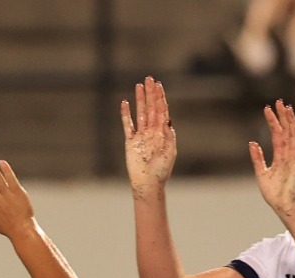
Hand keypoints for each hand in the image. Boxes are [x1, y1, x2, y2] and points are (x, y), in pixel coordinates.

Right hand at [121, 77, 177, 195]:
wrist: (148, 183)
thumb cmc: (161, 170)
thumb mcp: (170, 151)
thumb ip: (168, 135)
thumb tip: (167, 120)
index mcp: (163, 132)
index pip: (162, 110)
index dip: (160, 97)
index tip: (159, 85)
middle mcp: (152, 131)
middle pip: (151, 108)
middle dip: (151, 93)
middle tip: (149, 79)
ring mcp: (141, 135)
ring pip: (140, 113)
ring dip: (140, 99)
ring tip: (139, 86)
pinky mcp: (130, 141)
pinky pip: (127, 125)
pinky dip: (126, 114)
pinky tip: (125, 103)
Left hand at [249, 100, 294, 219]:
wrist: (282, 205)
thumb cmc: (273, 192)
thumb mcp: (261, 172)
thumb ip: (257, 158)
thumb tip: (252, 143)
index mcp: (280, 156)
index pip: (277, 134)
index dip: (273, 121)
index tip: (268, 109)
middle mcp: (288, 154)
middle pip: (286, 131)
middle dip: (283, 116)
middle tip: (278, 101)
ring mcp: (293, 158)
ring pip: (292, 135)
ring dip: (290, 122)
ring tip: (285, 108)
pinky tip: (294, 124)